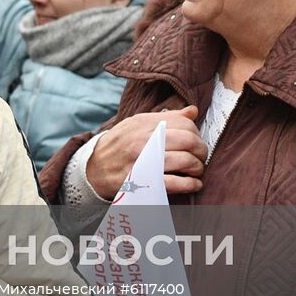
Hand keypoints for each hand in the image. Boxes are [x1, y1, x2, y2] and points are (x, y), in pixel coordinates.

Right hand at [86, 106, 205, 198]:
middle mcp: (143, 139)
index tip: (195, 142)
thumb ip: (166, 118)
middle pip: (188, 140)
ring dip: (197, 167)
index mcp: (144, 122)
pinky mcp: (143, 181)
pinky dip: (191, 184)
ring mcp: (143, 161)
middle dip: (201, 150)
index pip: (184, 122)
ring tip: (196, 170)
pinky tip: (194, 184)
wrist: (94, 168)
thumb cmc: (120, 145)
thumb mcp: (138, 124)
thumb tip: (193, 110)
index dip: (196, 133)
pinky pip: (175, 183)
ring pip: (185, 161)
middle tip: (200, 157)